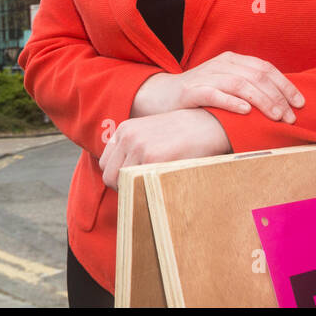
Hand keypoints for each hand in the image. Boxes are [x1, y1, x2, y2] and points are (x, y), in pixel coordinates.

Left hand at [98, 109, 231, 189]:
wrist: (208, 124)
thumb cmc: (184, 132)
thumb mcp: (152, 132)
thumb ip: (135, 148)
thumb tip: (123, 177)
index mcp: (125, 129)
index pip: (106, 164)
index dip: (117, 177)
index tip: (133, 181)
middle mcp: (128, 137)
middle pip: (109, 176)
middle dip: (122, 188)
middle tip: (142, 190)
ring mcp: (139, 147)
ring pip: (122, 184)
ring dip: (135, 190)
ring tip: (153, 188)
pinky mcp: (154, 158)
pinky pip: (139, 184)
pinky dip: (147, 191)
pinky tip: (162, 186)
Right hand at [131, 51, 303, 122]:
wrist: (162, 96)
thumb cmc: (201, 95)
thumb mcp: (228, 86)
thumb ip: (250, 88)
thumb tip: (283, 103)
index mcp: (233, 60)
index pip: (265, 68)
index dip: (285, 85)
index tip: (300, 103)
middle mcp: (222, 64)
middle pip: (256, 76)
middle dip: (278, 97)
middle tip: (290, 117)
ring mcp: (206, 76)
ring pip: (240, 84)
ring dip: (261, 100)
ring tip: (275, 116)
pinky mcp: (192, 91)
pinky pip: (215, 94)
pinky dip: (232, 102)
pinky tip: (246, 111)